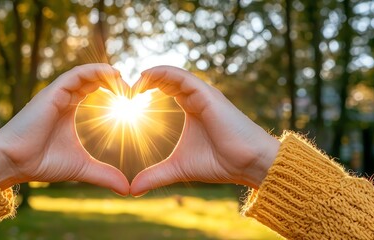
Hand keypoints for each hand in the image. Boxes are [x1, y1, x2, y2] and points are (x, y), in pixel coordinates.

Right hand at [0, 64, 130, 194]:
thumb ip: (104, 174)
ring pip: (85, 73)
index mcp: (68, 109)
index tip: (131, 98)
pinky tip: (111, 74)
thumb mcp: (81, 168)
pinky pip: (76, 74)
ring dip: (106, 73)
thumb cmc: (41, 162)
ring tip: (123, 81)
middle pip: (92, 79)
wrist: (14, 162)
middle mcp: (63, 98)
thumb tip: (127, 189)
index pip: (92, 89)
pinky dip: (94, 70)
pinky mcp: (52, 92)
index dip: (112, 89)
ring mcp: (57, 93)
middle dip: (113, 81)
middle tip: (131, 91)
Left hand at [130, 66, 279, 195]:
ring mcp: (204, 94)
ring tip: (134, 83)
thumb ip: (155, 176)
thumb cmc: (220, 163)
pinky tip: (147, 76)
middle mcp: (198, 97)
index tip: (127, 97)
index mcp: (192, 107)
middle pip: (168, 78)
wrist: (248, 164)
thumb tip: (132, 190)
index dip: (148, 87)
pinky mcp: (208, 94)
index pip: (167, 88)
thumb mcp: (178, 169)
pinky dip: (164, 73)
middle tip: (126, 90)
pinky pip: (183, 76)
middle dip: (146, 79)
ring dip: (152, 74)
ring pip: (174, 74)